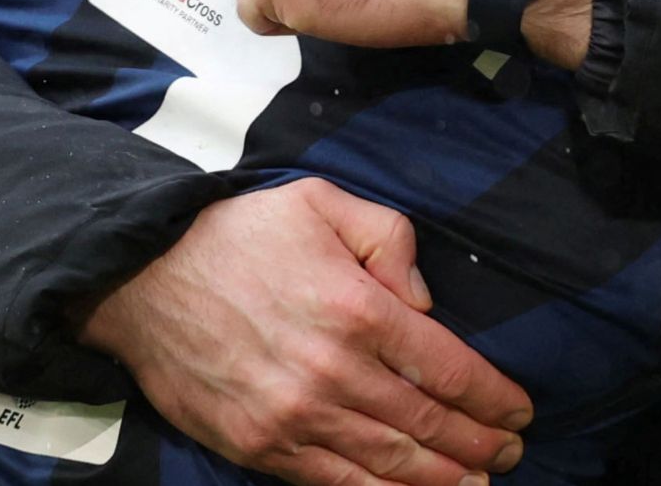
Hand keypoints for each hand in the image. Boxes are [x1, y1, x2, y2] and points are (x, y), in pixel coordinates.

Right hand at [79, 178, 531, 485]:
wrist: (141, 278)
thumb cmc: (236, 235)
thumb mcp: (321, 203)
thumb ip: (389, 239)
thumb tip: (423, 301)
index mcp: (357, 307)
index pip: (447, 367)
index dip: (492, 397)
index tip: (519, 410)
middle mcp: (333, 369)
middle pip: (427, 423)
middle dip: (480, 444)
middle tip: (512, 453)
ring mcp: (295, 415)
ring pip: (388, 463)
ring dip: (442, 479)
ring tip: (479, 483)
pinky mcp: (259, 445)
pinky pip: (333, 482)